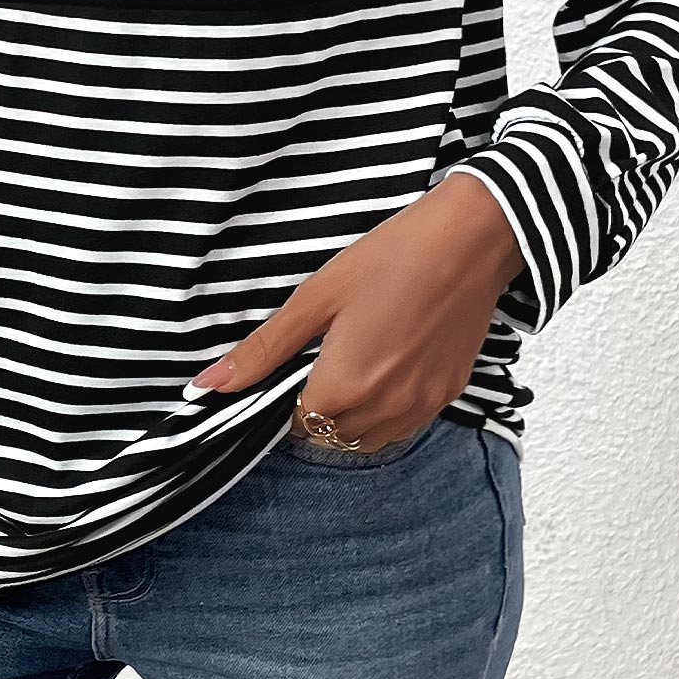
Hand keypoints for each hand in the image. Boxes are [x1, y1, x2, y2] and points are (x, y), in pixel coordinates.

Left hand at [186, 172, 523, 448]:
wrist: (470, 240)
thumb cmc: (391, 258)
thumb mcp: (317, 297)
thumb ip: (264, 349)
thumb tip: (208, 384)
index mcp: (344, 387)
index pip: (298, 424)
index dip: (288, 397)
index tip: (295, 366)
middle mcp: (384, 409)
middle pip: (333, 435)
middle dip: (319, 408)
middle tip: (323, 358)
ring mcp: (421, 406)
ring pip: (370, 438)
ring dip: (353, 416)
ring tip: (354, 362)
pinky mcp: (448, 395)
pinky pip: (405, 423)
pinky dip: (387, 409)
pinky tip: (388, 363)